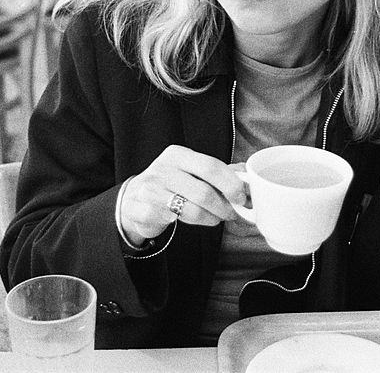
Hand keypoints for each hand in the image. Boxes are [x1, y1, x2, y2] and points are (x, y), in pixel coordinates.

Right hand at [120, 145, 245, 245]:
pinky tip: (189, 220)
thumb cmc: (170, 184)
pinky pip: (173, 221)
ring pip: (191, 209)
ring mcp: (150, 189)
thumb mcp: (190, 171)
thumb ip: (217, 172)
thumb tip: (246, 174)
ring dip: (210, 218)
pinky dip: (189, 224)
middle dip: (223, 206)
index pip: (211, 166)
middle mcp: (162, 168)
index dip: (231, 184)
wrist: (133, 198)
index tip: (241, 197)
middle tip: (230, 213)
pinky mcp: (141, 209)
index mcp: (177, 154)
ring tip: (214, 218)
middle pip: (203, 191)